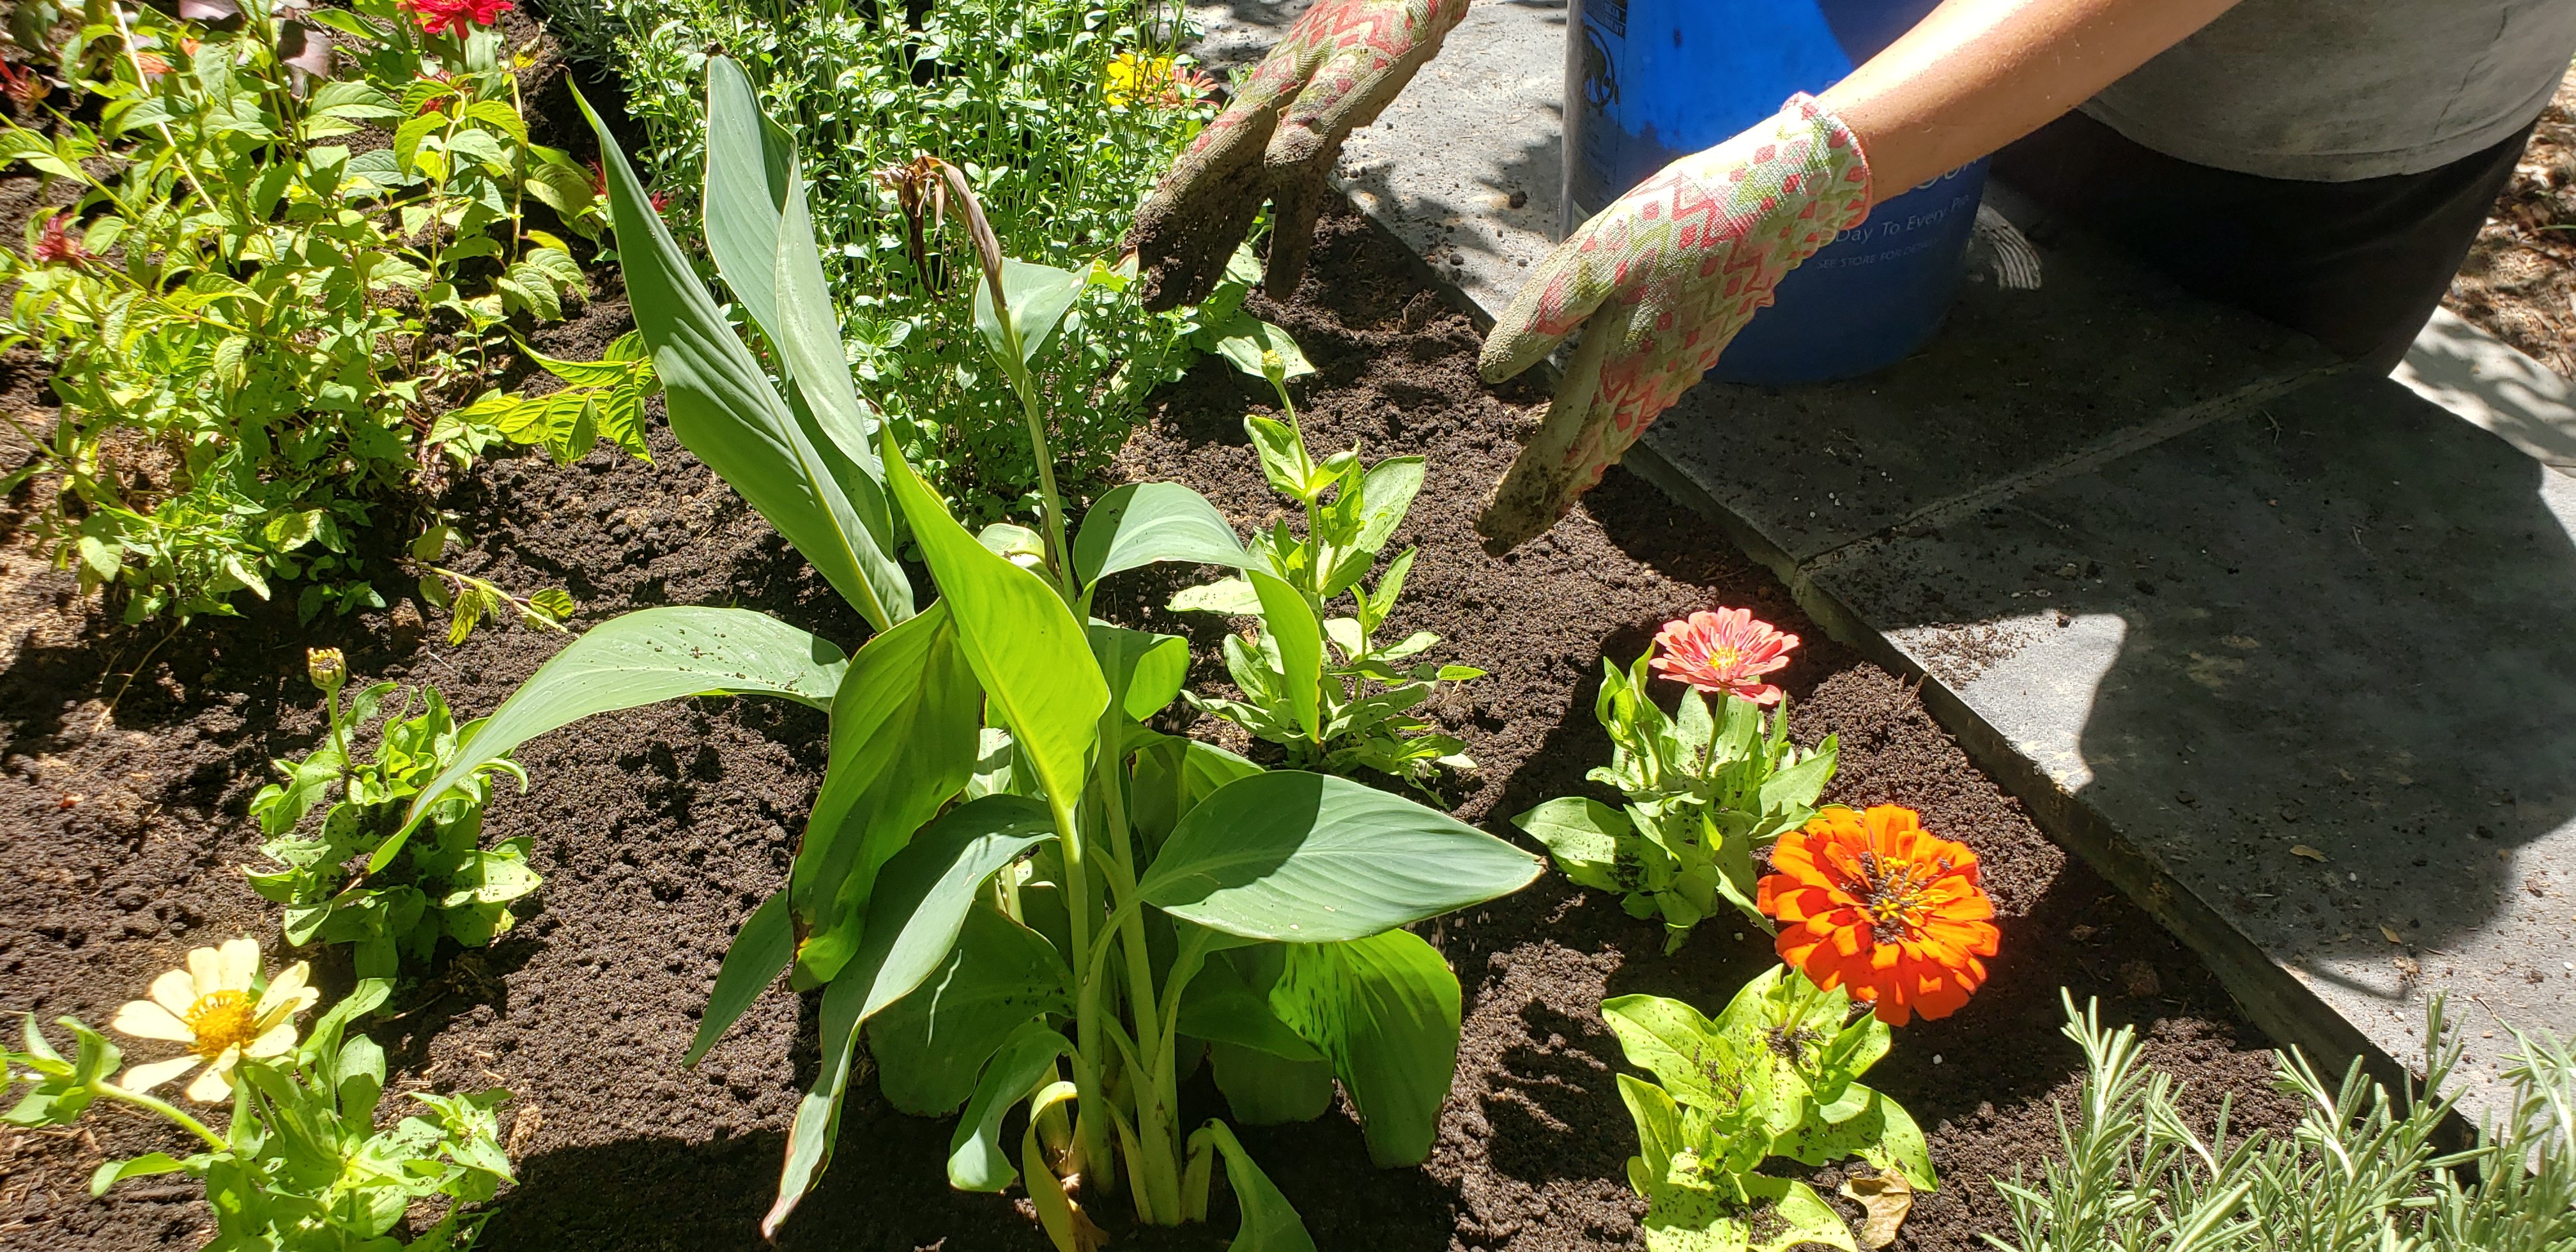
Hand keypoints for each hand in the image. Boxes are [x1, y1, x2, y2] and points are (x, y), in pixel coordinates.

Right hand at [1128, 0, 1467, 310]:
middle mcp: (1261, 129)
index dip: (1166, 211)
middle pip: (1206, 198)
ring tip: (1188, 302)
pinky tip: (1279, 289)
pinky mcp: (1318, 148)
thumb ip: (1317, 114)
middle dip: (1177, 249)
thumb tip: (1277, 165)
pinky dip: (1285, 246)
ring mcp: (1285, 140)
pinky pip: (1292, 207)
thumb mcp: (1356, 68)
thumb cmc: (1382, 21)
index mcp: (1259, 108)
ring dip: (1213, 253)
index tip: (1136, 250)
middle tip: (1151, 302)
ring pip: (1237, 207)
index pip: (1199, 166)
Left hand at [1475, 95, 1872, 550]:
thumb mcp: (1596, 255)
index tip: (1487, 531)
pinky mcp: (1681, 360)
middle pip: (1581, 465)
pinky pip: (1629, 422)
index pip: (1557, 452)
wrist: (1770, 208)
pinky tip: (1584, 446)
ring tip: (1531, 504)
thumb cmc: (1678, 222)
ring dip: (1565, 478)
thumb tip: (1490, 374)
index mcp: (1617, 370)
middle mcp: (1644, 390)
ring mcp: (1668, 380)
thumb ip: (1544, 315)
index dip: (1521, 494)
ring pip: (1607, 448)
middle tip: (1497, 538)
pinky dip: (1596, 447)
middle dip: (1537, 502)